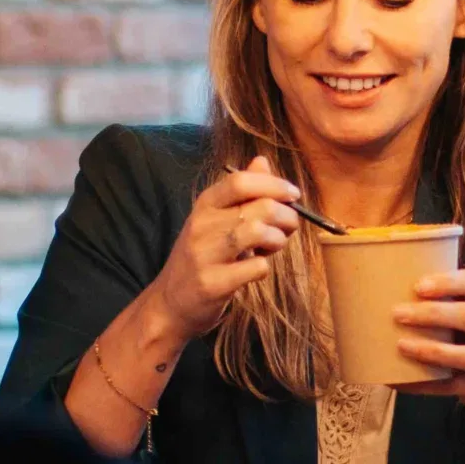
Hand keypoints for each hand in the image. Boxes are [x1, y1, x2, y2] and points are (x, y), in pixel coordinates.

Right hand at [152, 157, 302, 339]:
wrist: (171, 302)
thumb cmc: (203, 256)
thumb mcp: (215, 219)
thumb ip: (241, 192)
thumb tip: (262, 161)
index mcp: (205, 204)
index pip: (241, 181)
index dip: (275, 184)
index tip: (293, 195)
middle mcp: (201, 225)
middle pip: (260, 207)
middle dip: (287, 217)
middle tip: (287, 229)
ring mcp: (204, 254)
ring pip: (258, 232)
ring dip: (277, 240)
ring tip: (271, 247)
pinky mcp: (211, 283)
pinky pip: (255, 267)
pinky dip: (264, 267)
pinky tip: (255, 269)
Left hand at [395, 266, 464, 436]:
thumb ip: (439, 310)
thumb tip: (376, 300)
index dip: (448, 282)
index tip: (418, 286)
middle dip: (431, 314)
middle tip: (397, 314)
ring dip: (431, 351)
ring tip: (401, 346)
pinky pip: (454, 386)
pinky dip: (424, 385)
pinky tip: (400, 382)